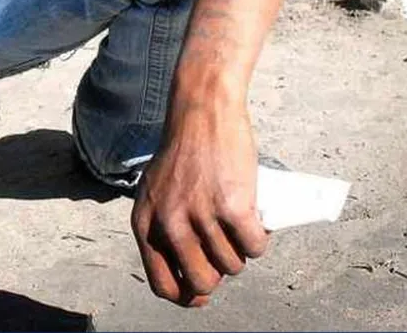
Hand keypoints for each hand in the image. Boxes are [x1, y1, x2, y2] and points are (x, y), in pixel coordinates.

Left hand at [131, 97, 267, 306]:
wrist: (202, 111)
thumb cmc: (183, 150)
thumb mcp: (156, 191)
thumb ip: (164, 225)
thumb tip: (187, 267)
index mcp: (146, 224)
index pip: (162, 284)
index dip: (186, 296)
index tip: (201, 294)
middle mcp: (170, 225)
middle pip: (201, 283)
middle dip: (218, 274)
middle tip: (226, 250)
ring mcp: (201, 217)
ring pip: (232, 266)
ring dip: (241, 253)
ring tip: (238, 226)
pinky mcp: (233, 208)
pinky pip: (254, 247)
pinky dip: (260, 240)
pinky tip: (255, 223)